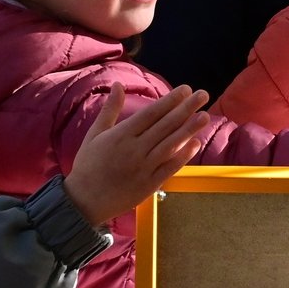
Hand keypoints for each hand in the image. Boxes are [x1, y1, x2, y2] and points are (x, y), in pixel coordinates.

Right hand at [61, 83, 209, 226]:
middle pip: (165, 126)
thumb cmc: (88, 165)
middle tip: (203, 95)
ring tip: (205, 116)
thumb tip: (118, 84)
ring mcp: (142, 169)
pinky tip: (195, 144)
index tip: (185, 89)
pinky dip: (183, 156)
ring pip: (170, 145)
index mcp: (121, 135)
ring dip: (189, 130)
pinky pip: (169, 168)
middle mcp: (134, 150)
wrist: (83, 203)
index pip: (151, 113)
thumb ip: (110, 109)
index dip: (170, 100)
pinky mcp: (148, 186)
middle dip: (186, 109)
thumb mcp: (95, 134)